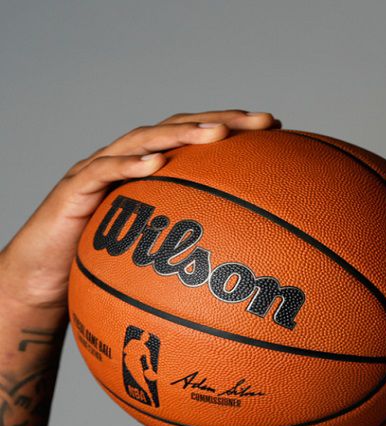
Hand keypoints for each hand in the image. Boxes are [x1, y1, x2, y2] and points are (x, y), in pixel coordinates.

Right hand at [0, 110, 279, 310]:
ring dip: (181, 135)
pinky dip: (129, 166)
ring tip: (216, 134)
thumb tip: (254, 266)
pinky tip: (157, 164)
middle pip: (178, 128)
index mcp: (153, 169)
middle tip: (262, 122)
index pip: (198, 137)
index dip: (235, 127)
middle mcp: (129, 160)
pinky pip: (103, 173)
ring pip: (143, 141)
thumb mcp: (160, 254)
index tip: (276, 127)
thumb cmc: (105, 266)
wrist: (44, 280)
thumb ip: (197, 246)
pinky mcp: (74, 189)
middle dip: (222, 121)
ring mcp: (100, 169)